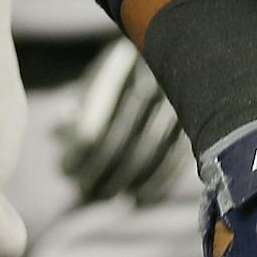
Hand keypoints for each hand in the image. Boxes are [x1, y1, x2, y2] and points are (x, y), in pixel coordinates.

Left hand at [57, 37, 187, 204]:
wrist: (181, 55)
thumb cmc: (125, 75)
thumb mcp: (99, 79)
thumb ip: (81, 106)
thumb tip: (59, 131)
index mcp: (122, 58)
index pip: (98, 101)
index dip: (80, 141)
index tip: (65, 169)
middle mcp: (154, 71)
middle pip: (124, 126)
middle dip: (100, 166)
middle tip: (84, 189)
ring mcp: (180, 94)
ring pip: (152, 143)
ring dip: (126, 178)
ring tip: (106, 196)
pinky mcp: (198, 117)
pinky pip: (179, 154)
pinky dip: (159, 183)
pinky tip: (140, 200)